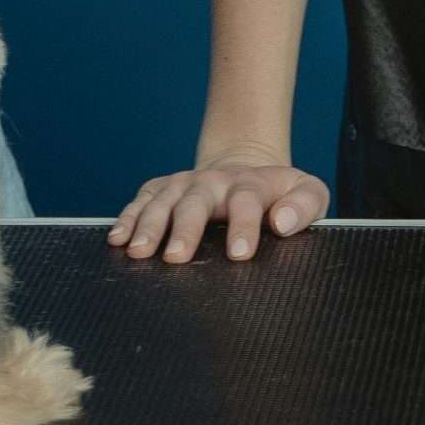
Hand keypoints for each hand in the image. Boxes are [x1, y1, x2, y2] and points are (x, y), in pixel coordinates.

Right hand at [107, 150, 329, 263]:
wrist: (243, 167)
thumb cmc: (278, 193)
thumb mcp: (307, 191)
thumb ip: (305, 205)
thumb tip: (284, 223)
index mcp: (250, 185)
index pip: (246, 203)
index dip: (243, 227)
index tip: (239, 255)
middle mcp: (212, 182)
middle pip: (196, 202)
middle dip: (184, 229)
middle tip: (175, 258)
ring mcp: (183, 183)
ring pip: (162, 201)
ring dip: (148, 226)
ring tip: (138, 252)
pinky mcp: (161, 188)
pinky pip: (141, 201)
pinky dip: (127, 218)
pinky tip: (117, 238)